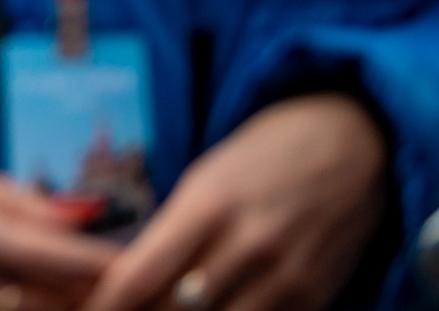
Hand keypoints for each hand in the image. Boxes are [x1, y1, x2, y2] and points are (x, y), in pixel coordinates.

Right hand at [0, 143, 120, 310]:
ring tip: (80, 288)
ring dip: (56, 304)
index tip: (140, 259)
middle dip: (91, 292)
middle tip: (125, 280)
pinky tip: (30, 295)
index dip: (104, 262)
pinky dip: (14, 309)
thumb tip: (81, 212)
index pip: (55, 257)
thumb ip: (14, 197)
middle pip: (48, 303)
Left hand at [81, 94, 388, 310]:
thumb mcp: (207, 178)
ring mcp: (285, 277)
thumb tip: (127, 281)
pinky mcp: (315, 298)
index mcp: (207, 204)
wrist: (356, 144)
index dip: (103, 304)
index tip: (82, 310)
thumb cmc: (265, 155)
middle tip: (113, 310)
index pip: (138, 276)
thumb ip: (172, 232)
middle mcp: (247, 245)